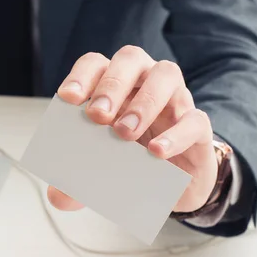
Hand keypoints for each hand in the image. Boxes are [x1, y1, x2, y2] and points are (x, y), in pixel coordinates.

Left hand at [48, 46, 217, 213]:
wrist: (173, 185)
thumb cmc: (131, 162)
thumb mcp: (98, 174)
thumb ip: (75, 184)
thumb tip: (58, 196)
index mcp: (114, 85)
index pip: (95, 64)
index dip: (82, 76)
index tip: (68, 99)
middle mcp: (144, 81)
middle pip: (130, 59)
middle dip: (111, 84)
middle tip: (97, 115)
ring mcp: (174, 98)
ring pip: (166, 75)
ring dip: (143, 101)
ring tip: (124, 133)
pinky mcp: (198, 125)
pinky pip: (194, 119)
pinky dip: (175, 134)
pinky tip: (156, 152)